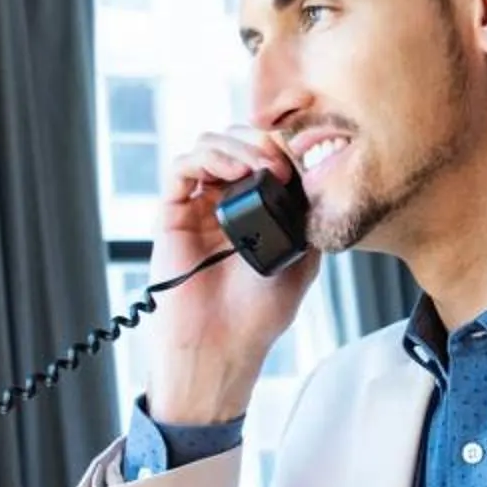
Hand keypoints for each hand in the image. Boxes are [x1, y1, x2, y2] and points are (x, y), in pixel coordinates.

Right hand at [140, 130, 319, 422]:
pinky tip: (233, 172)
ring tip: (260, 166)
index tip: (302, 160)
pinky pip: (180, 169)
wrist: (222, 344)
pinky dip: (207, 158)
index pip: (263, 157)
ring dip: (236, 146)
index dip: (280, 148)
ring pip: (208, 147)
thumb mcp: (302, 262)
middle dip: (259, 141)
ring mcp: (196, 206)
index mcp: (254, 211)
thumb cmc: (258, 315)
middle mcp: (223, 202)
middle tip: (280, 160)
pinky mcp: (171, 214)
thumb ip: (306, 219)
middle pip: (235, 143)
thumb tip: (315, 180)